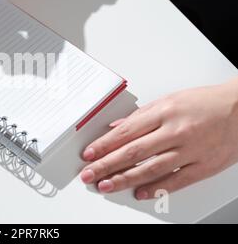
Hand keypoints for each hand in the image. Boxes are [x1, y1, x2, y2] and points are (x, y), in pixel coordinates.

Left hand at [80, 78, 237, 199]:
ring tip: (107, 185)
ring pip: (151, 168)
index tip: (89, 154)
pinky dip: (156, 189)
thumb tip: (115, 127)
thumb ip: (140, 116)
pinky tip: (140, 192)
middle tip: (89, 174)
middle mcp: (175, 131)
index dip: (104, 145)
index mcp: (164, 112)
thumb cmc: (204, 103)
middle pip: (133, 152)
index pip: (126, 132)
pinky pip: (177, 180)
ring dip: (125, 179)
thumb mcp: (168, 100)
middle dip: (107, 164)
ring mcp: (190, 150)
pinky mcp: (204, 166)